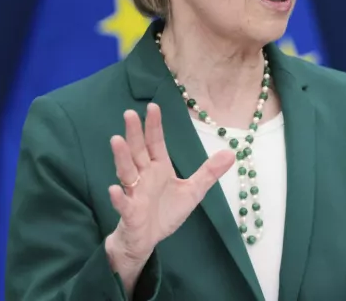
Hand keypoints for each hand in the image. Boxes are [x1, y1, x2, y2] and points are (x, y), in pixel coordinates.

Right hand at [105, 103, 234, 274]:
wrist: (146, 240)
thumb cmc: (165, 212)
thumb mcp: (193, 191)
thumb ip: (208, 172)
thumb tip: (231, 153)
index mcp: (158, 168)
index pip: (155, 143)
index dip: (154, 126)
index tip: (153, 106)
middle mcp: (143, 176)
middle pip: (137, 151)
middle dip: (134, 133)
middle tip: (129, 114)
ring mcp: (134, 193)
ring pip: (126, 172)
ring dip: (121, 157)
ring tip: (117, 140)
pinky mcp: (130, 213)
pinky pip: (123, 204)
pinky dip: (119, 197)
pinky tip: (114, 189)